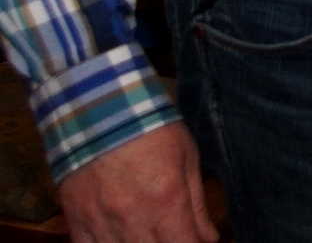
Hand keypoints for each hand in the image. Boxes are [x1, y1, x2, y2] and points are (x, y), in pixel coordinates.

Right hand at [58, 122, 215, 242]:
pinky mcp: (76, 220)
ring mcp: (101, 222)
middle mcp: (134, 218)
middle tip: (173, 233)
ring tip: (148, 234)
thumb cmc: (152, 129)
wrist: (100, 109)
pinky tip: (119, 239)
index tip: (196, 240)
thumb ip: (197, 204)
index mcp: (167, 201)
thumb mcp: (187, 158)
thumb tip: (209, 238)